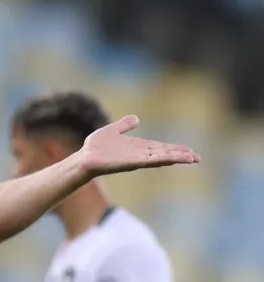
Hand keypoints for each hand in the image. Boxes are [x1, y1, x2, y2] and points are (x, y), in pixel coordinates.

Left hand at [80, 115, 199, 177]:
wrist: (84, 157)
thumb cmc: (95, 147)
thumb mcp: (113, 131)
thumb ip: (124, 125)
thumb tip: (136, 118)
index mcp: (137, 147)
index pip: (161, 148)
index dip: (175, 149)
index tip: (190, 151)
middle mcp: (139, 155)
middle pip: (164, 154)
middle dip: (180, 155)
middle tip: (197, 157)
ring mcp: (135, 160)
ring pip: (160, 158)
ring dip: (175, 158)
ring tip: (191, 158)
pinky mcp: (130, 163)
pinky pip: (148, 161)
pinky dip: (160, 159)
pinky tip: (172, 159)